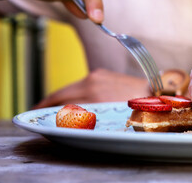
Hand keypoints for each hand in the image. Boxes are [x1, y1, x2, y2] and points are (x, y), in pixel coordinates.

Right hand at [34, 69, 149, 108]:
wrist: (155, 91)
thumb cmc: (135, 108)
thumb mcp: (110, 117)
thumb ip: (88, 116)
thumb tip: (70, 118)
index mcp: (93, 96)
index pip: (62, 104)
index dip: (46, 111)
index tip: (36, 115)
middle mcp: (91, 83)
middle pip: (61, 94)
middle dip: (47, 104)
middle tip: (37, 111)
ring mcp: (95, 76)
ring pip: (69, 87)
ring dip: (58, 97)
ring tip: (49, 105)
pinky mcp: (100, 73)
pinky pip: (79, 83)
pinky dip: (71, 90)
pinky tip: (69, 96)